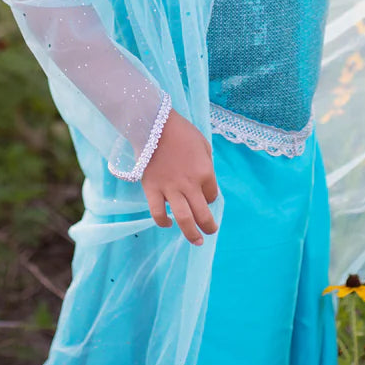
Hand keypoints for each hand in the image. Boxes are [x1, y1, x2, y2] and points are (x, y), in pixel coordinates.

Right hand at [141, 107, 219, 245]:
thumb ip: (207, 165)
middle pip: (202, 214)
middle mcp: (189, 184)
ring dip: (191, 233)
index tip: (205, 197)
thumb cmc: (182, 132)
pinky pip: (157, 212)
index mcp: (205, 172)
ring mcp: (170, 188)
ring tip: (196, 241)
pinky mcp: (152, 189)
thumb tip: (205, 182)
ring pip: (183, 219)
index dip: (209, 199)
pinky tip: (167, 224)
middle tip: (210, 232)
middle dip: (209, 226)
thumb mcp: (204, 145)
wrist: (154, 124)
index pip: (212, 196)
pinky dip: (162, 222)